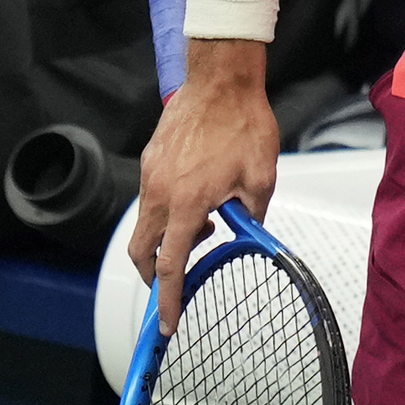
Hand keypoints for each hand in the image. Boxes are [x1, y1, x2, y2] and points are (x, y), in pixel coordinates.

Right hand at [129, 53, 276, 332]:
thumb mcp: (261, 177)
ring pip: (145, 224)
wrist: (221, 81)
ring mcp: (150, 177)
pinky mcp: (150, 161)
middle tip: (176, 282)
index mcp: (186, 205)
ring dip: (166, 238)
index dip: (168, 299)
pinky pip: (151, 198)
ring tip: (205, 226)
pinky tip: (197, 197)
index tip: (168, 323)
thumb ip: (251, 214)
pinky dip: (166, 211)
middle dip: (154, 275)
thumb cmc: (244, 125)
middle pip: (142, 252)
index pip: (170, 266)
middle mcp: (159, 195)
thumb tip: (246, 232)